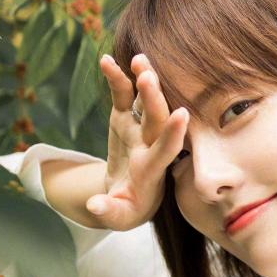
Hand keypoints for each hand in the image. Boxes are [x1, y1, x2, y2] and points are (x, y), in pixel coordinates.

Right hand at [84, 53, 189, 228]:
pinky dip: (117, 78)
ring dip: (144, 80)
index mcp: (151, 171)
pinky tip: (106, 60)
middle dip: (153, 99)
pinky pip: (122, 96)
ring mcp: (138, 128)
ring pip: (145, 102)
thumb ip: (109, 211)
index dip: (173, 134)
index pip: (166, 151)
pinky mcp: (124, 119)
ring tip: (139, 60)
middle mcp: (149, 144)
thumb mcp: (119, 216)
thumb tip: (94, 206)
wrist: (130, 195)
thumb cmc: (126, 209)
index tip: (182, 115)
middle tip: (148, 77)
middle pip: (156, 119)